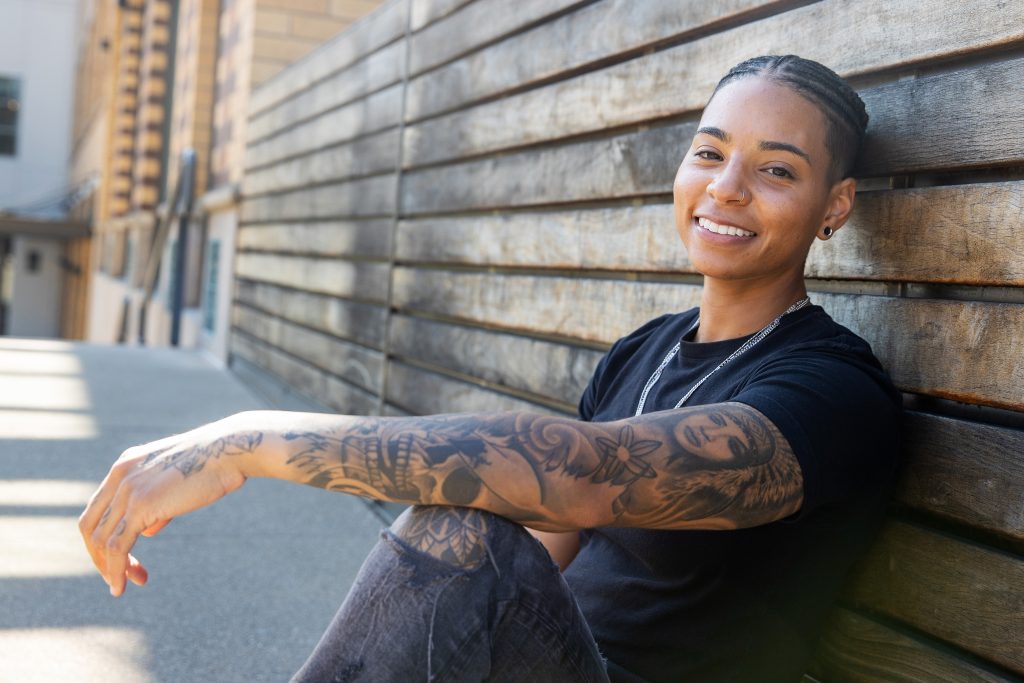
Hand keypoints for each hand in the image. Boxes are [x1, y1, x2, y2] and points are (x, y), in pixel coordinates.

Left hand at [78, 418, 260, 596]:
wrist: (230, 450)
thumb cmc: (214, 465)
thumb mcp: (177, 483)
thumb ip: (157, 506)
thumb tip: (146, 531)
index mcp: (125, 466)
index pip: (99, 508)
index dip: (104, 536)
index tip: (123, 556)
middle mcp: (120, 476)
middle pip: (90, 526)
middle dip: (99, 556)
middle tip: (116, 577)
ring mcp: (128, 490)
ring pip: (101, 540)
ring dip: (108, 568)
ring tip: (123, 585)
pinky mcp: (141, 506)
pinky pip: (117, 546)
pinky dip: (115, 570)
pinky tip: (121, 586)